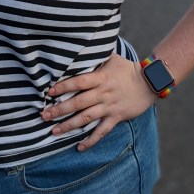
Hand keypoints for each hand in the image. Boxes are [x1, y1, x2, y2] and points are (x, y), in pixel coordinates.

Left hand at [40, 54, 155, 150]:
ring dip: (69, 126)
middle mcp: (103, 93)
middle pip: (78, 102)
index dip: (63, 86)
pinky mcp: (116, 117)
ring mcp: (109, 107)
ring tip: (54, 131)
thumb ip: (95, 56)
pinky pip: (101, 131)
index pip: (79, 82)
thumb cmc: (127, 68)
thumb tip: (78, 46)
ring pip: (86, 118)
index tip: (49, 91)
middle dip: (60, 109)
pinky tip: (79, 147)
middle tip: (44, 115)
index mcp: (100, 77)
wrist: (149, 82)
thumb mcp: (111, 57)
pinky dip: (90, 140)